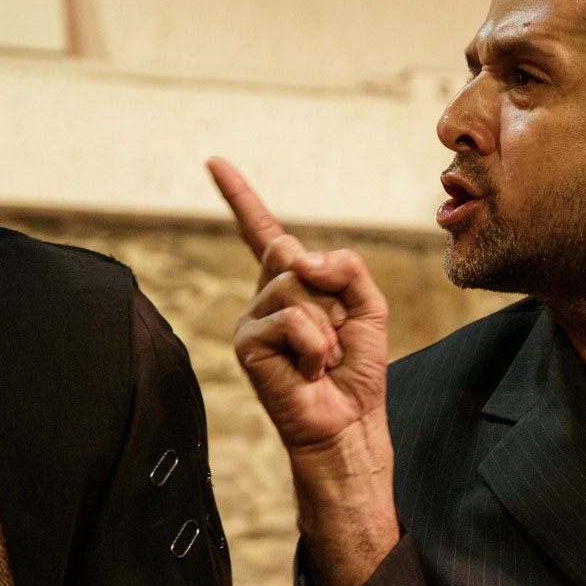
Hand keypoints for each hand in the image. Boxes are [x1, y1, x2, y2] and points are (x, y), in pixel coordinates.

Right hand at [208, 157, 398, 585]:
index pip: (262, 232)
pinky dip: (314, 344)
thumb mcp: (370, 308)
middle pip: (291, 252)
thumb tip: (302, 256)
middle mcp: (265, 297)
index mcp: (293, 285)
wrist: (350, 424)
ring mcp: (252, 320)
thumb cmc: (357, 371)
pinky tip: (310, 370)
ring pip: (293, 286)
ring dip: (326, 325)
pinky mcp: (247, 344)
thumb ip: (348, 269)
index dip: (240, 196)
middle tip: (334, 334)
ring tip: (324, 358)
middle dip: (328, 289)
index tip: (215, 162)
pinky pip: (289, 319)